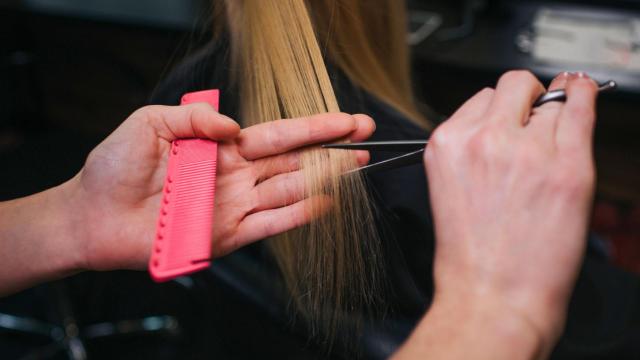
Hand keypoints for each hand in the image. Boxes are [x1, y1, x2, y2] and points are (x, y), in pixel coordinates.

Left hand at [65, 104, 373, 271]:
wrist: (93, 217)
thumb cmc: (114, 168)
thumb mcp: (150, 123)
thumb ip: (195, 117)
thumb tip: (234, 126)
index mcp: (221, 147)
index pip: (278, 134)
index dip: (314, 126)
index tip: (346, 119)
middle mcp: (235, 176)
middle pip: (294, 161)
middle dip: (332, 149)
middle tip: (366, 139)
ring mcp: (235, 206)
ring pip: (290, 190)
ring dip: (325, 179)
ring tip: (357, 166)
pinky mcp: (228, 235)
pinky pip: (271, 223)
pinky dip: (299, 214)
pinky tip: (326, 202)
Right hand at [421, 72, 597, 354]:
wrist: (492, 297)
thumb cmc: (470, 256)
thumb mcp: (450, 189)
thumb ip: (471, 151)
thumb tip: (505, 123)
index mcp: (447, 144)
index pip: (481, 99)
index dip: (499, 113)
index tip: (511, 123)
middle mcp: (483, 139)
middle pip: (513, 85)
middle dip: (525, 99)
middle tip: (535, 118)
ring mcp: (527, 151)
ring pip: (550, 100)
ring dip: (554, 113)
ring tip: (556, 137)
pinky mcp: (567, 166)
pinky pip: (581, 108)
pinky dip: (585, 94)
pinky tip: (584, 91)